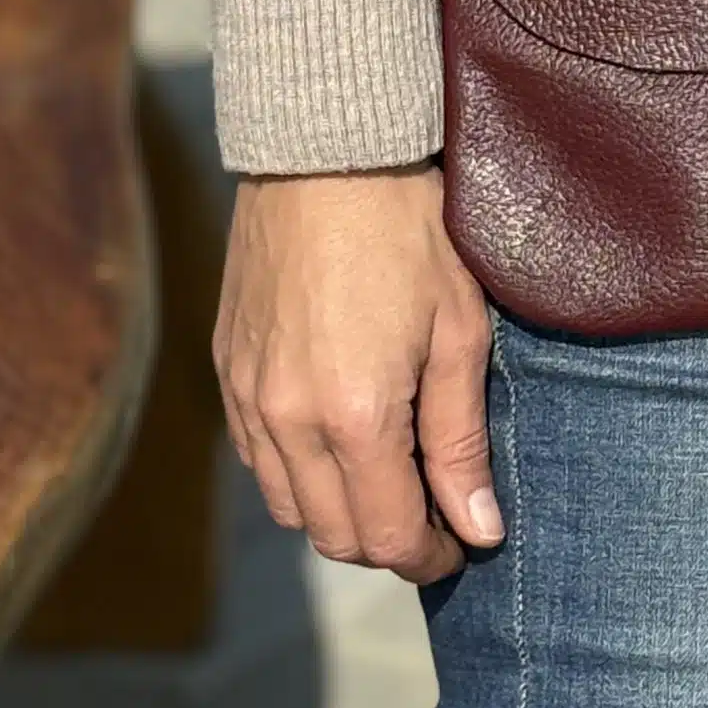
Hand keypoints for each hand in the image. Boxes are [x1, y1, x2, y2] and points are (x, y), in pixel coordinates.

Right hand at [213, 166, 500, 580]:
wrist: (325, 153)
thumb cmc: (410, 231)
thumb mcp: (459, 331)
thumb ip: (462, 440)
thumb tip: (480, 528)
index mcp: (353, 416)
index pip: (386, 536)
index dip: (431, 554)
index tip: (465, 543)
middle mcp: (286, 420)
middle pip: (332, 536)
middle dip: (388, 543)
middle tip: (436, 515)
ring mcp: (246, 396)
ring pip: (288, 506)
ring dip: (340, 514)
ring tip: (392, 479)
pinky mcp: (227, 367)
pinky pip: (257, 457)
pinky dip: (299, 474)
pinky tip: (340, 441)